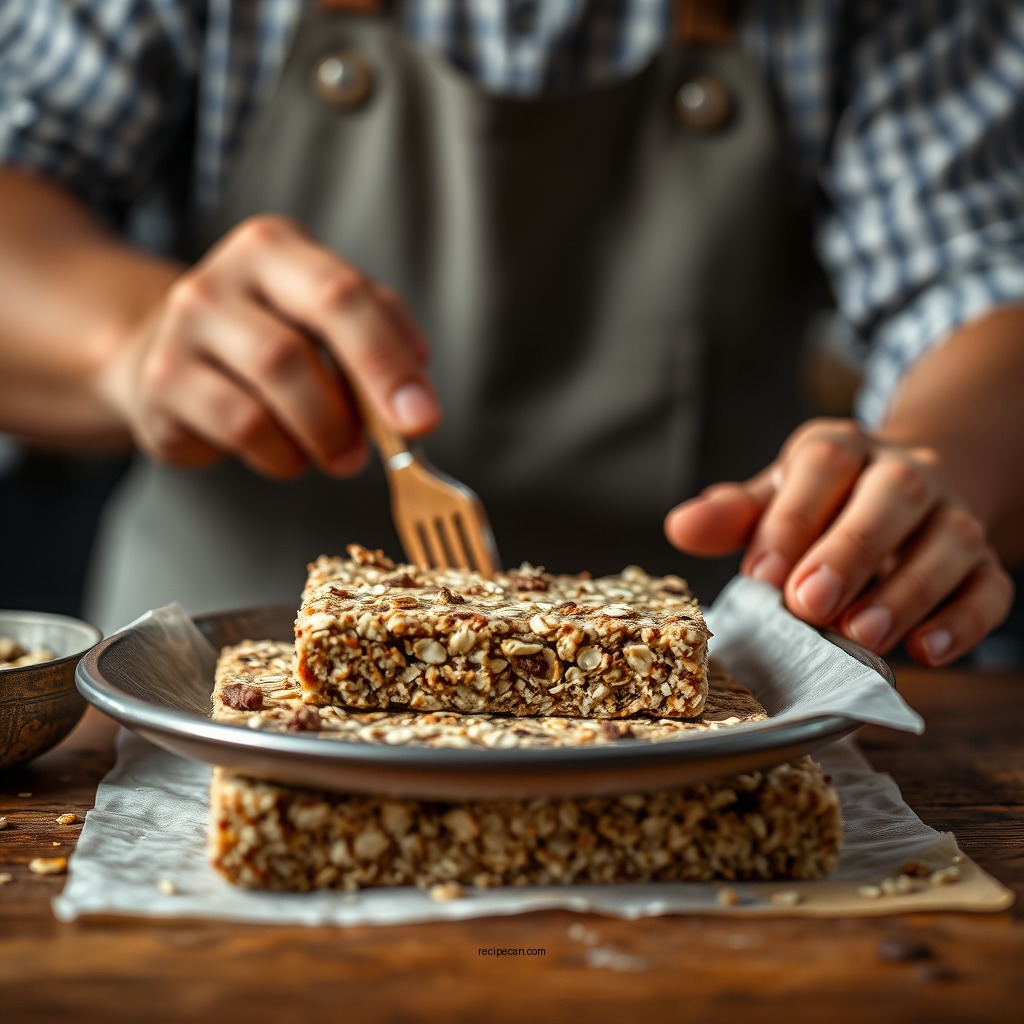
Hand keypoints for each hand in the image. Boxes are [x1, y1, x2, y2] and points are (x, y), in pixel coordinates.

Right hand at [97, 215, 438, 477]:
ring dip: (326, 433)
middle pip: (303, 339)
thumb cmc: (269, 335)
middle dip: (363, 395)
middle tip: (398, 442)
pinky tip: (290, 454)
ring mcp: (185, 328)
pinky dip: (283, 454)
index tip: (423, 415)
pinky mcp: (163, 383)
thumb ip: (379, 330)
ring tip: (341, 453)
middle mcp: (222, 278)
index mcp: (275, 248)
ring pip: (275, 386)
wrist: (166, 355)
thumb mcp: (323, 316)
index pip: (344, 294)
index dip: (389, 359)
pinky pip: (243, 428)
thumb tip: (418, 374)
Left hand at [664, 418, 1013, 665]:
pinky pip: (989, 587)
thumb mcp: (773, 498)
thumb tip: (679, 527)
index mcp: (842, 450)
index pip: (823, 466)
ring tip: (860, 635)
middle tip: (808, 604)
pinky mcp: (983, 563)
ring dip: (906, 592)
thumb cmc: (823, 503)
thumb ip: (733, 516)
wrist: (907, 489)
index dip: (792, 519)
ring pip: (948, 542)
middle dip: (850, 551)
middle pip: (893, 496)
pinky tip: (926, 651)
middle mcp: (905, 473)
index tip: (761, 574)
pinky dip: (964, 621)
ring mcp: (952, 516)